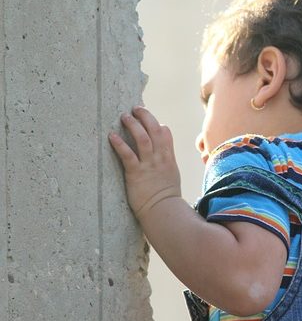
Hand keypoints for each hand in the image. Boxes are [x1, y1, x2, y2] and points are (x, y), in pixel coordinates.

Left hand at [108, 105, 180, 221]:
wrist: (163, 211)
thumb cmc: (166, 197)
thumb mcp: (171, 176)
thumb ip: (166, 162)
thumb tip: (162, 156)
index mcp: (168, 158)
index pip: (165, 133)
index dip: (156, 124)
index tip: (148, 119)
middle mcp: (160, 158)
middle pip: (155, 130)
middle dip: (145, 117)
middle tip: (135, 109)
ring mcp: (149, 165)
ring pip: (143, 138)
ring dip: (133, 125)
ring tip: (124, 116)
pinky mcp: (136, 173)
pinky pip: (128, 155)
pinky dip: (119, 144)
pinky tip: (111, 136)